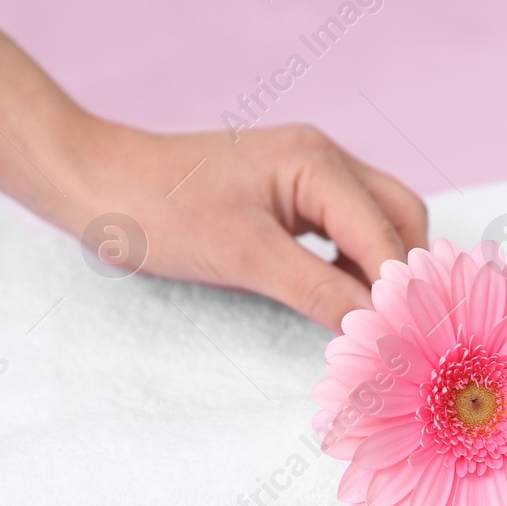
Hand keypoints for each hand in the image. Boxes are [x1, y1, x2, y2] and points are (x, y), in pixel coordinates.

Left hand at [51, 120, 428, 330]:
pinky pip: (340, 231)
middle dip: (403, 275)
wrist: (95, 186)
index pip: (388, 235)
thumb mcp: (245, 259)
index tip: (411, 345)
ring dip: (378, 272)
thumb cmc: (160, 211)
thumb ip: (320, 291)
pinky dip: (349, 266)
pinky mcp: (284, 197)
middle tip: (395, 332)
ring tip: (369, 324)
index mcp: (319, 163)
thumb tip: (378, 328)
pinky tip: (335, 301)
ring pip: (374, 225)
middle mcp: (322, 160)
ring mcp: (304, 176)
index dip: (403, 292)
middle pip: (399, 220)